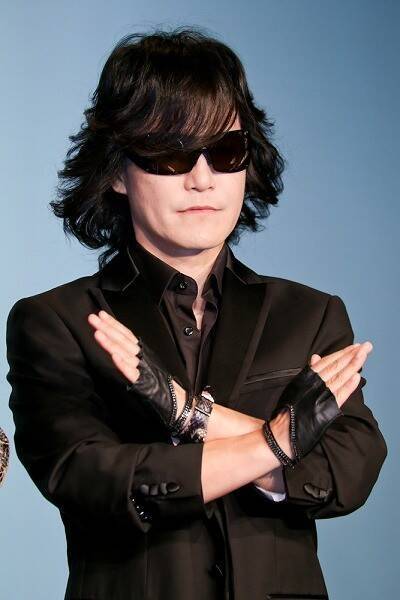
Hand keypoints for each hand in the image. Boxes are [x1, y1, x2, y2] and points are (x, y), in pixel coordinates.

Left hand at [87, 310, 187, 428]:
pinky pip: (132, 372)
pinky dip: (123, 364)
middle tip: (93, 318)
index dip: (114, 324)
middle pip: (123, 340)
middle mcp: (142, 357)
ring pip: (125, 353)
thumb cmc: (161, 383)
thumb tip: (117, 348)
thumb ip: (133, 356)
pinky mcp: (144, 383)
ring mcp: (143, 369)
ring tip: (98, 333)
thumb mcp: (146, 365)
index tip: (101, 314)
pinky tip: (114, 356)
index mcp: (142, 352)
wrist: (177, 401)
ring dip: (111, 342)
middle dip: (107, 328)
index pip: (126, 334)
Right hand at [269, 341, 372, 461]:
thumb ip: (309, 372)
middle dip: (352, 354)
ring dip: (354, 364)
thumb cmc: (288, 409)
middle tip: (366, 345)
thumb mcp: (297, 385)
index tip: (355, 346)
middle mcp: (315, 384)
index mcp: (309, 377)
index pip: (329, 362)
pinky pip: (340, 395)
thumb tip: (316, 357)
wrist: (282, 431)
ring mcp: (321, 395)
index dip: (342, 353)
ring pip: (340, 376)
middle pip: (337, 366)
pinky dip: (349, 385)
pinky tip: (358, 376)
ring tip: (365, 354)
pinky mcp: (326, 408)